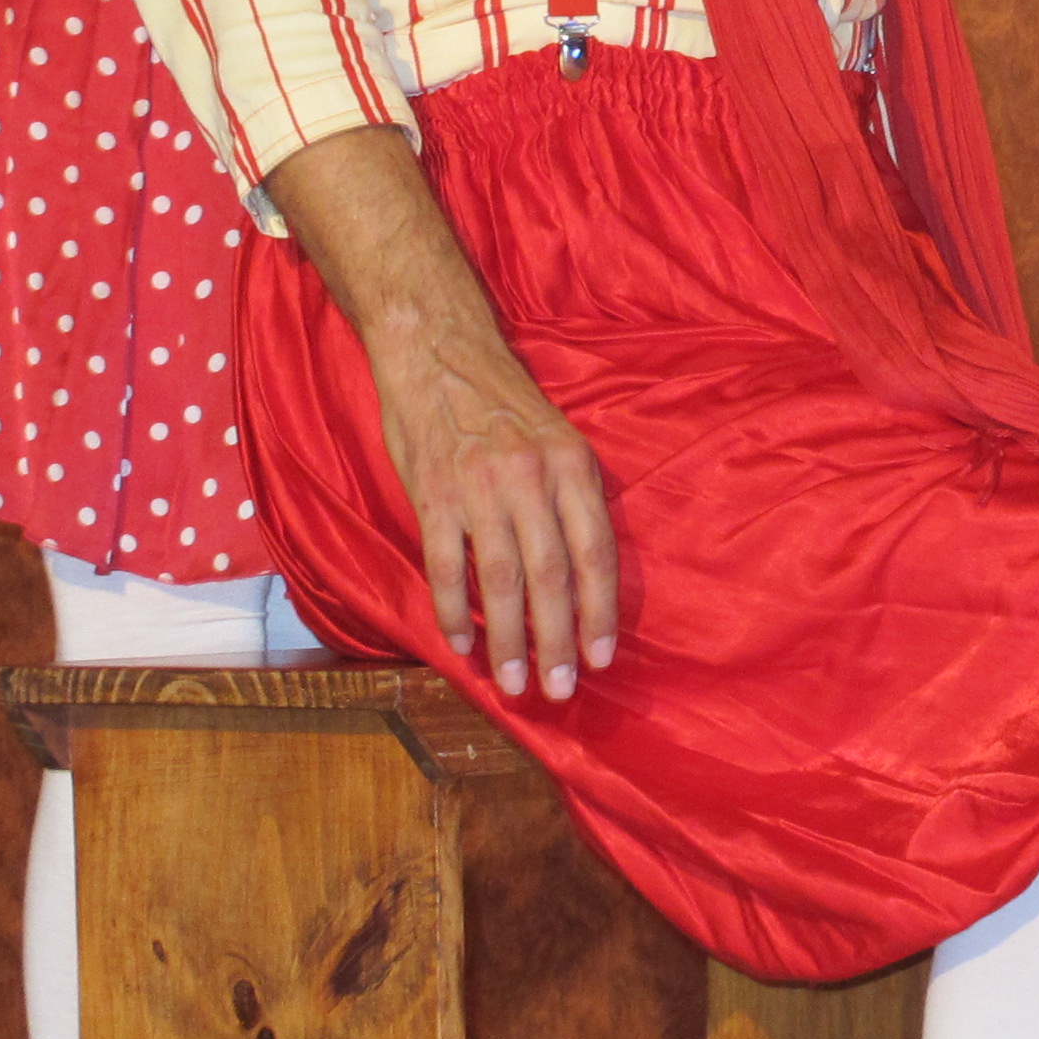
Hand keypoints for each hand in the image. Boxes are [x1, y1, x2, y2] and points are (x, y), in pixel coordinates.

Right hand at [262, 119, 617, 701]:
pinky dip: (453, 610)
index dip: (601, 610)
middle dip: (559, 639)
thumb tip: (580, 576)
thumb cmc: (500, 402)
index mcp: (572, 464)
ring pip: (501, 579)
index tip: (604, 657)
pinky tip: (460, 644)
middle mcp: (532, 477)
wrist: (437, 349)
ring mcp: (480, 487)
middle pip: (553, 574)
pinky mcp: (434, 495)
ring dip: (508, 640)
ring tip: (514, 683)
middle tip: (561, 689)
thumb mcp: (554, 437)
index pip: (596, 551)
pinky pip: (447, 565)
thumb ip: (567, 498)